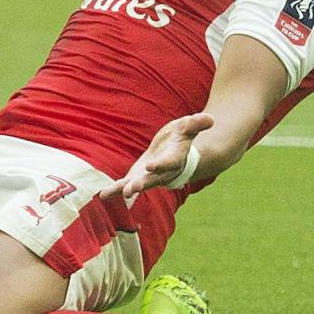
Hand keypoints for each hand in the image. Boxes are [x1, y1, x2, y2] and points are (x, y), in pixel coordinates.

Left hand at [100, 112, 214, 198]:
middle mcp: (162, 172)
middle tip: (131, 189)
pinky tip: (103, 195)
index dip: (160, 164)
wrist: (174, 152)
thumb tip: (211, 117)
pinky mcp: (137, 177)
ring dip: (128, 189)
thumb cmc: (180, 137)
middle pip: (152, 180)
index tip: (151, 166)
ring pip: (138, 185)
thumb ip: (196, 124)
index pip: (168, 163)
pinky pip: (125, 184)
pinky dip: (115, 190)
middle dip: (142, 184)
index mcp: (174, 159)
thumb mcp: (188, 127)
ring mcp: (149, 177)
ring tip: (119, 194)